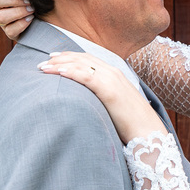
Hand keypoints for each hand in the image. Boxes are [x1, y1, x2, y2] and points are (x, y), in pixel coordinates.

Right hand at [0, 0, 32, 39]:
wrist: (51, 20)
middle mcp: (1, 5)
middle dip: (14, 0)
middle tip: (29, 0)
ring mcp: (4, 19)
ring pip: (1, 16)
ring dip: (18, 12)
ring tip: (32, 10)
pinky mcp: (10, 32)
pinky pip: (10, 30)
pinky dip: (21, 24)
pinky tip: (31, 19)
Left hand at [37, 52, 165, 142]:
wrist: (148, 133)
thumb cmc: (131, 124)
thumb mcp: (115, 105)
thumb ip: (102, 98)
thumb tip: (86, 102)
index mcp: (114, 74)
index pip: (88, 59)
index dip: (69, 57)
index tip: (53, 58)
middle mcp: (113, 72)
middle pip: (82, 59)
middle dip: (60, 58)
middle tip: (41, 62)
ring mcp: (112, 79)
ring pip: (81, 65)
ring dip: (59, 64)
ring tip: (43, 67)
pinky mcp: (110, 90)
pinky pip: (87, 77)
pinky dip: (71, 72)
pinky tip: (58, 72)